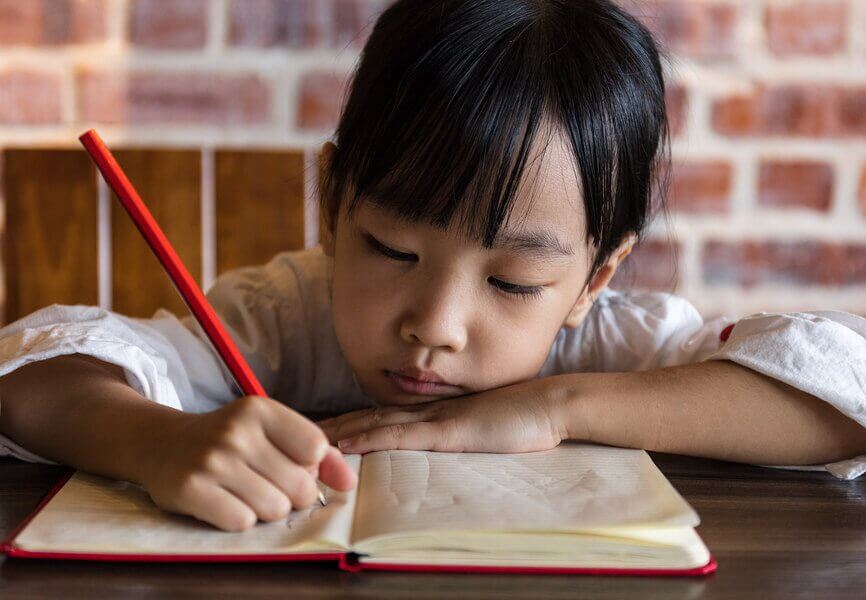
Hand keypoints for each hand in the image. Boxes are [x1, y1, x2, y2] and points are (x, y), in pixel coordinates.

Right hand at [138, 395, 356, 531]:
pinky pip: (242, 522)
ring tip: (243, 492)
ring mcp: (212, 459)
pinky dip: (238, 520)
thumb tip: (349, 484)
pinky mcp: (190, 488)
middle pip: (299, 486)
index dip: (310, 467)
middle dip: (289, 495)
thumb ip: (318, 454)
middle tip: (263, 482)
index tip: (289, 464)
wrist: (163, 444)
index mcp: (261, 409)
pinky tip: (224, 502)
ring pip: (274, 508)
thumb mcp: (272, 432)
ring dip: (264, 509)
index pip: (316, 448)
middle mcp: (237, 430)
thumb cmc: (230, 441)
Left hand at [318, 377, 568, 453]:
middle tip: (301, 432)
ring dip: (343, 430)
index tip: (327, 426)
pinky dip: (370, 439)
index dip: (355, 419)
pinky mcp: (449, 431)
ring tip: (310, 439)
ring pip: (379, 423)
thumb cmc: (526, 418)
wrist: (552, 405)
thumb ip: (462, 434)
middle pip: (372, 414)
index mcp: (439, 410)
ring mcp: (438, 417)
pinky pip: (401, 436)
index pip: (387, 414)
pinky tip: (347, 445)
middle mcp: (431, 409)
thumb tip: (447, 444)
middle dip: (337, 423)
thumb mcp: (486, 428)